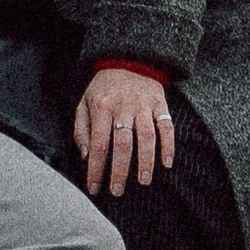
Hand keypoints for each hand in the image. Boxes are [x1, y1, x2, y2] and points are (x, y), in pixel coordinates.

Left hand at [74, 64, 175, 195]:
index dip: (95, 168)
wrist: (128, 59)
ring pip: (146, 136)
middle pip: (122, 143)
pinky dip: (168, 146)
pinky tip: (167, 163)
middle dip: (120, 170)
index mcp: (101, 107)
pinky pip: (167, 126)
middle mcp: (123, 106)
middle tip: (118, 191)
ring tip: (143, 181)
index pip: (98, 144)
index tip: (94, 188)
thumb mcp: (84, 103)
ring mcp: (143, 105)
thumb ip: (81, 130)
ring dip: (146, 161)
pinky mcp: (160, 103)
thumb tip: (85, 157)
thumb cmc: (103, 89)